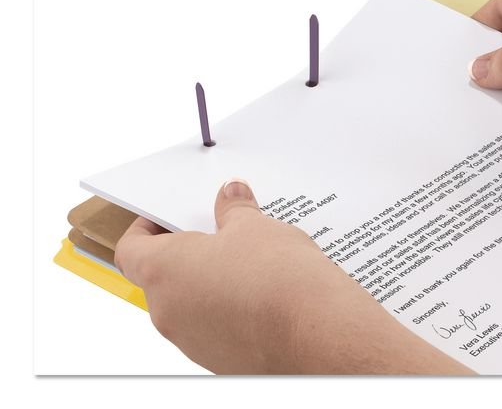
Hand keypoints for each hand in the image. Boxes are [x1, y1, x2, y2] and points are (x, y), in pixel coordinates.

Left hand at [114, 179, 472, 374]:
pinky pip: (216, 324)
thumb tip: (230, 198)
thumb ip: (234, 211)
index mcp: (163, 272)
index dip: (146, 227)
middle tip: (221, 228)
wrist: (316, 332)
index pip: (132, 248)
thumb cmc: (276, 278)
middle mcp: (169, 312)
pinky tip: (264, 287)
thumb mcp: (255, 226)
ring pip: (191, 301)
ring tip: (251, 257)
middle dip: (190, 250)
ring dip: (212, 279)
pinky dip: (230, 305)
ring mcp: (194, 341)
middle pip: (163, 275)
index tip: (166, 214)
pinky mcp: (222, 359)